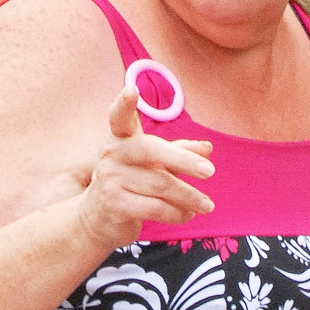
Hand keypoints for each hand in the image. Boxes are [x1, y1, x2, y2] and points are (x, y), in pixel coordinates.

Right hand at [78, 86, 215, 249]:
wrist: (99, 219)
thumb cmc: (130, 183)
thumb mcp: (153, 164)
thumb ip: (178, 152)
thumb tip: (208, 148)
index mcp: (120, 138)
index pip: (119, 117)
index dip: (124, 104)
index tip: (130, 90)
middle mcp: (112, 154)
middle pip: (151, 150)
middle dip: (184, 161)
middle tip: (210, 171)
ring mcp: (110, 179)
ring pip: (160, 184)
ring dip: (189, 196)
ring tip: (206, 204)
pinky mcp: (115, 205)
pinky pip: (155, 208)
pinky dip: (177, 213)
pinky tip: (188, 214)